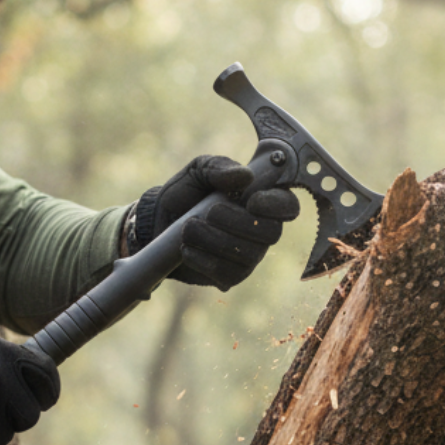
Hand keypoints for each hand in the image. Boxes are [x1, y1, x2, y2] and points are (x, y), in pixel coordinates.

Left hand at [126, 155, 299, 290]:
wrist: (157, 223)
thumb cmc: (184, 193)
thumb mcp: (198, 171)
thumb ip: (220, 168)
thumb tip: (245, 175)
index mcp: (261, 200)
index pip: (288, 205)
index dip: (275, 205)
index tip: (251, 200)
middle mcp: (261, 230)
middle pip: (271, 234)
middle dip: (238, 223)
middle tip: (210, 213)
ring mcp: (248, 256)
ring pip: (247, 255)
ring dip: (214, 240)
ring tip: (188, 228)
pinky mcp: (230, 276)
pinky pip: (228, 273)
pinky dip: (203, 260)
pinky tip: (187, 248)